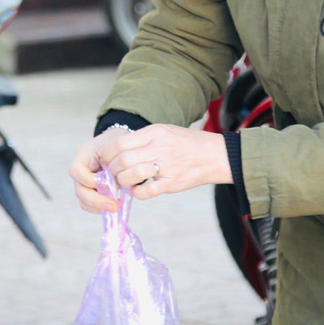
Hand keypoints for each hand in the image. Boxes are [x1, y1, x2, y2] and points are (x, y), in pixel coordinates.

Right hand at [69, 126, 130, 212]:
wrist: (120, 144)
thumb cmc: (118, 143)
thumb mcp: (117, 147)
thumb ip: (114, 163)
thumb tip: (115, 186)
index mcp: (83, 155)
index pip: (76, 171)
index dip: (89, 180)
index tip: (108, 183)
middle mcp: (80, 170)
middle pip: (79, 190)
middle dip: (97, 200)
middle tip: (115, 205)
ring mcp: (84, 182)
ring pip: (83, 200)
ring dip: (99, 207)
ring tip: (116, 207)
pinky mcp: (92, 191)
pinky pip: (91, 205)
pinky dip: (101, 208)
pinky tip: (115, 206)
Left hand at [71, 123, 231, 212]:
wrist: (216, 155)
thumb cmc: (188, 143)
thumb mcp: (166, 131)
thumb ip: (144, 139)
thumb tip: (119, 152)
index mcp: (155, 133)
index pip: (120, 143)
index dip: (108, 154)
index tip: (107, 160)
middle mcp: (159, 148)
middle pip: (123, 161)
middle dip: (113, 170)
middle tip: (114, 174)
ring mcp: (166, 166)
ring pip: (131, 176)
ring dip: (123, 182)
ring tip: (124, 182)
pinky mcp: (172, 183)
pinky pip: (146, 192)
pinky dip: (137, 193)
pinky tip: (138, 190)